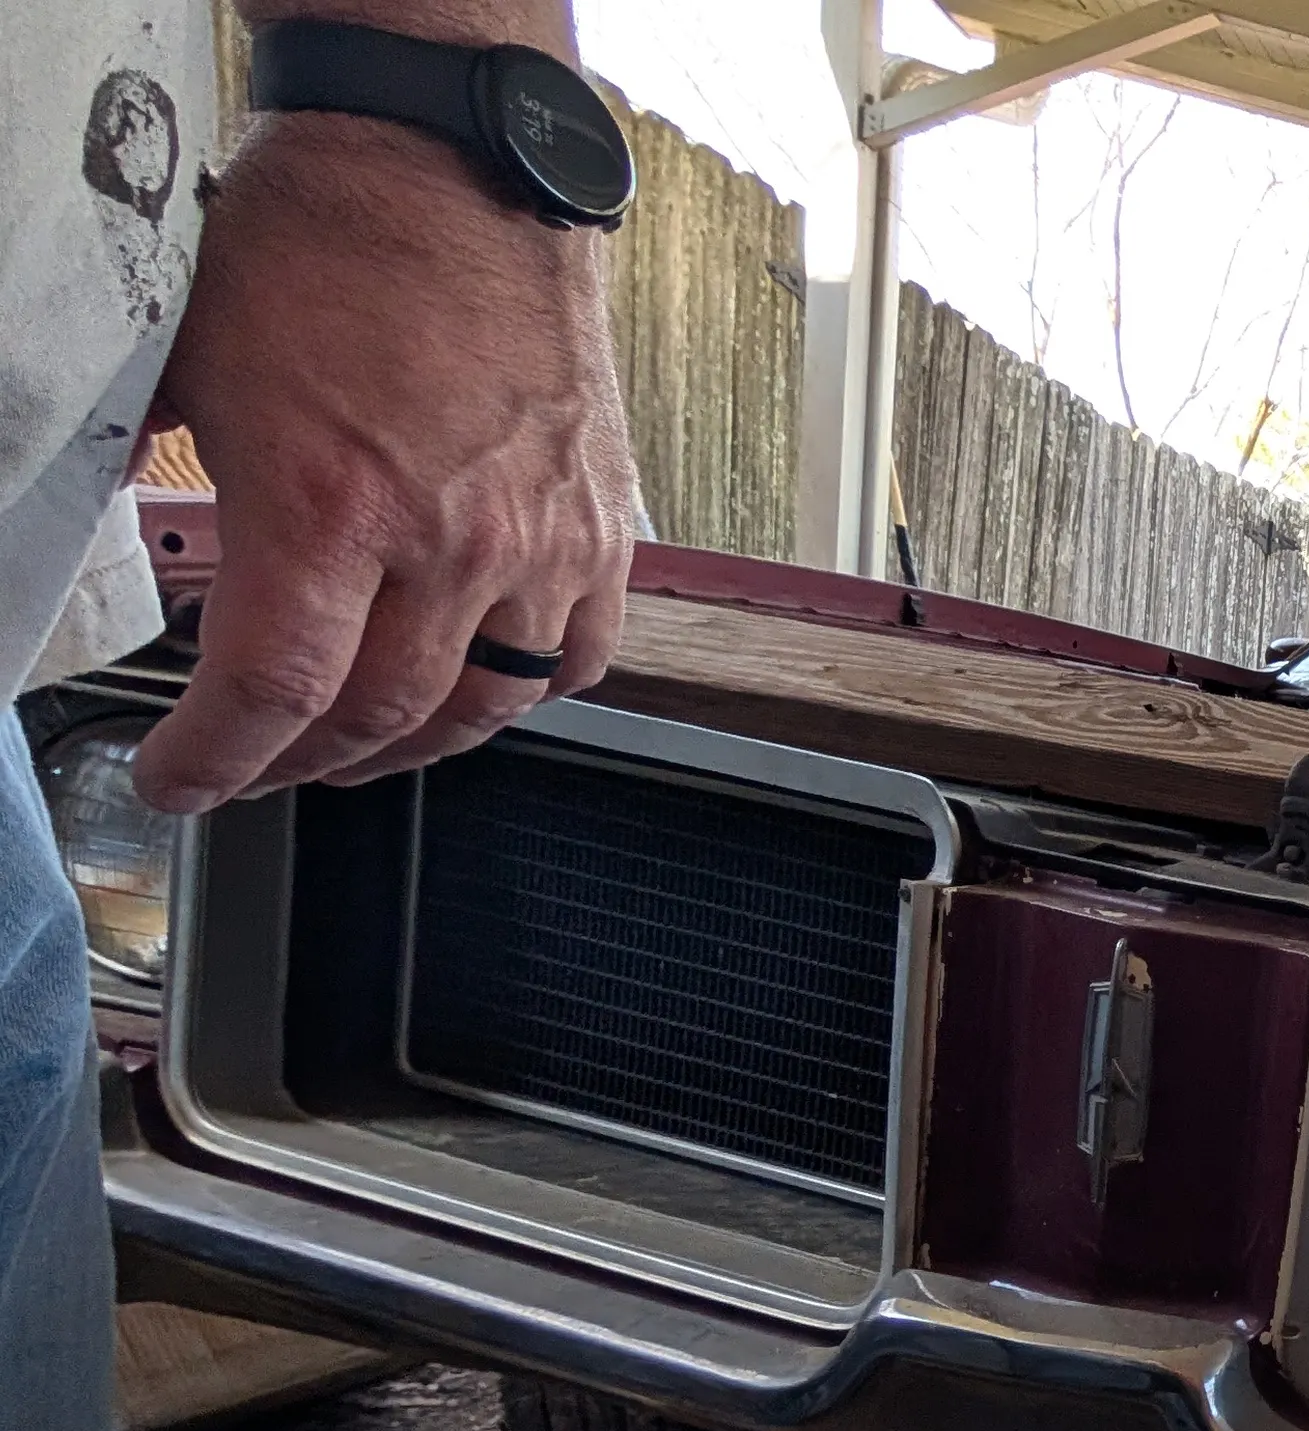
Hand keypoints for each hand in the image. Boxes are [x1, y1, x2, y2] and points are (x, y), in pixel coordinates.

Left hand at [136, 95, 633, 812]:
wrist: (454, 169)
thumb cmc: (332, 243)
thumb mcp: (192, 360)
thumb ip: (154, 466)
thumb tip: (103, 527)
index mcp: (332, 501)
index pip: (275, 692)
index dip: (216, 762)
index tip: (180, 780)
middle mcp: (452, 538)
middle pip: (377, 721)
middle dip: (298, 766)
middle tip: (251, 764)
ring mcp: (540, 539)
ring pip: (481, 709)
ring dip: (405, 746)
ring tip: (353, 745)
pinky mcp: (600, 525)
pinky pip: (575, 659)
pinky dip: (520, 695)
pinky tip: (474, 688)